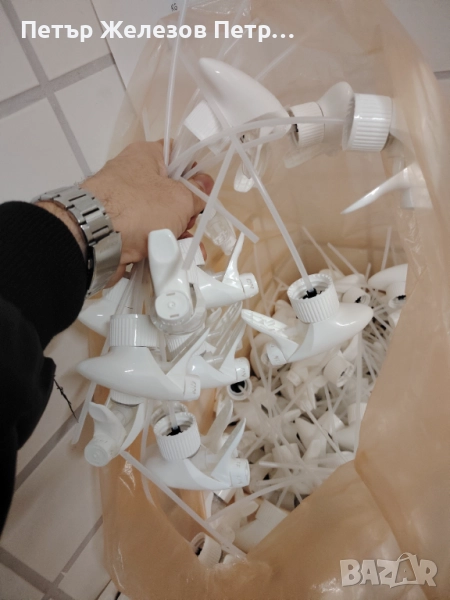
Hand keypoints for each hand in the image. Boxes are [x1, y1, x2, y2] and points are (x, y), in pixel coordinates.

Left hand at [80, 141, 212, 270]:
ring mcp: (123, 204)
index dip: (194, 170)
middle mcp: (132, 176)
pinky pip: (146, 234)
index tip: (204, 189)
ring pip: (160, 216)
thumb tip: (204, 186)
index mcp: (145, 155)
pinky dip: (159, 245)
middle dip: (186, 210)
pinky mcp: (118, 229)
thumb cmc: (140, 208)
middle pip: (170, 190)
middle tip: (191, 221)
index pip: (176, 154)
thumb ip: (197, 194)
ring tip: (186, 246)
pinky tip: (173, 256)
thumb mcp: (180, 198)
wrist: (94, 239)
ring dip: (176, 232)